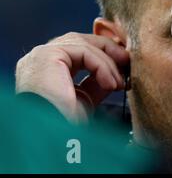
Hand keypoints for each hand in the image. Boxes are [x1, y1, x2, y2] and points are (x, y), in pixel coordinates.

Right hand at [15, 32, 129, 122]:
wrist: (50, 136)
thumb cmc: (63, 125)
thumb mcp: (84, 100)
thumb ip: (95, 83)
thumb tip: (115, 73)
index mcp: (44, 70)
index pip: (76, 52)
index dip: (101, 56)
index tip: (123, 66)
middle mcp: (39, 60)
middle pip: (79, 41)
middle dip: (107, 50)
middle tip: (127, 62)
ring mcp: (41, 55)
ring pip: (83, 45)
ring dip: (107, 61)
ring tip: (119, 81)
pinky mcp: (48, 55)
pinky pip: (83, 52)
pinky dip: (101, 66)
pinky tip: (110, 83)